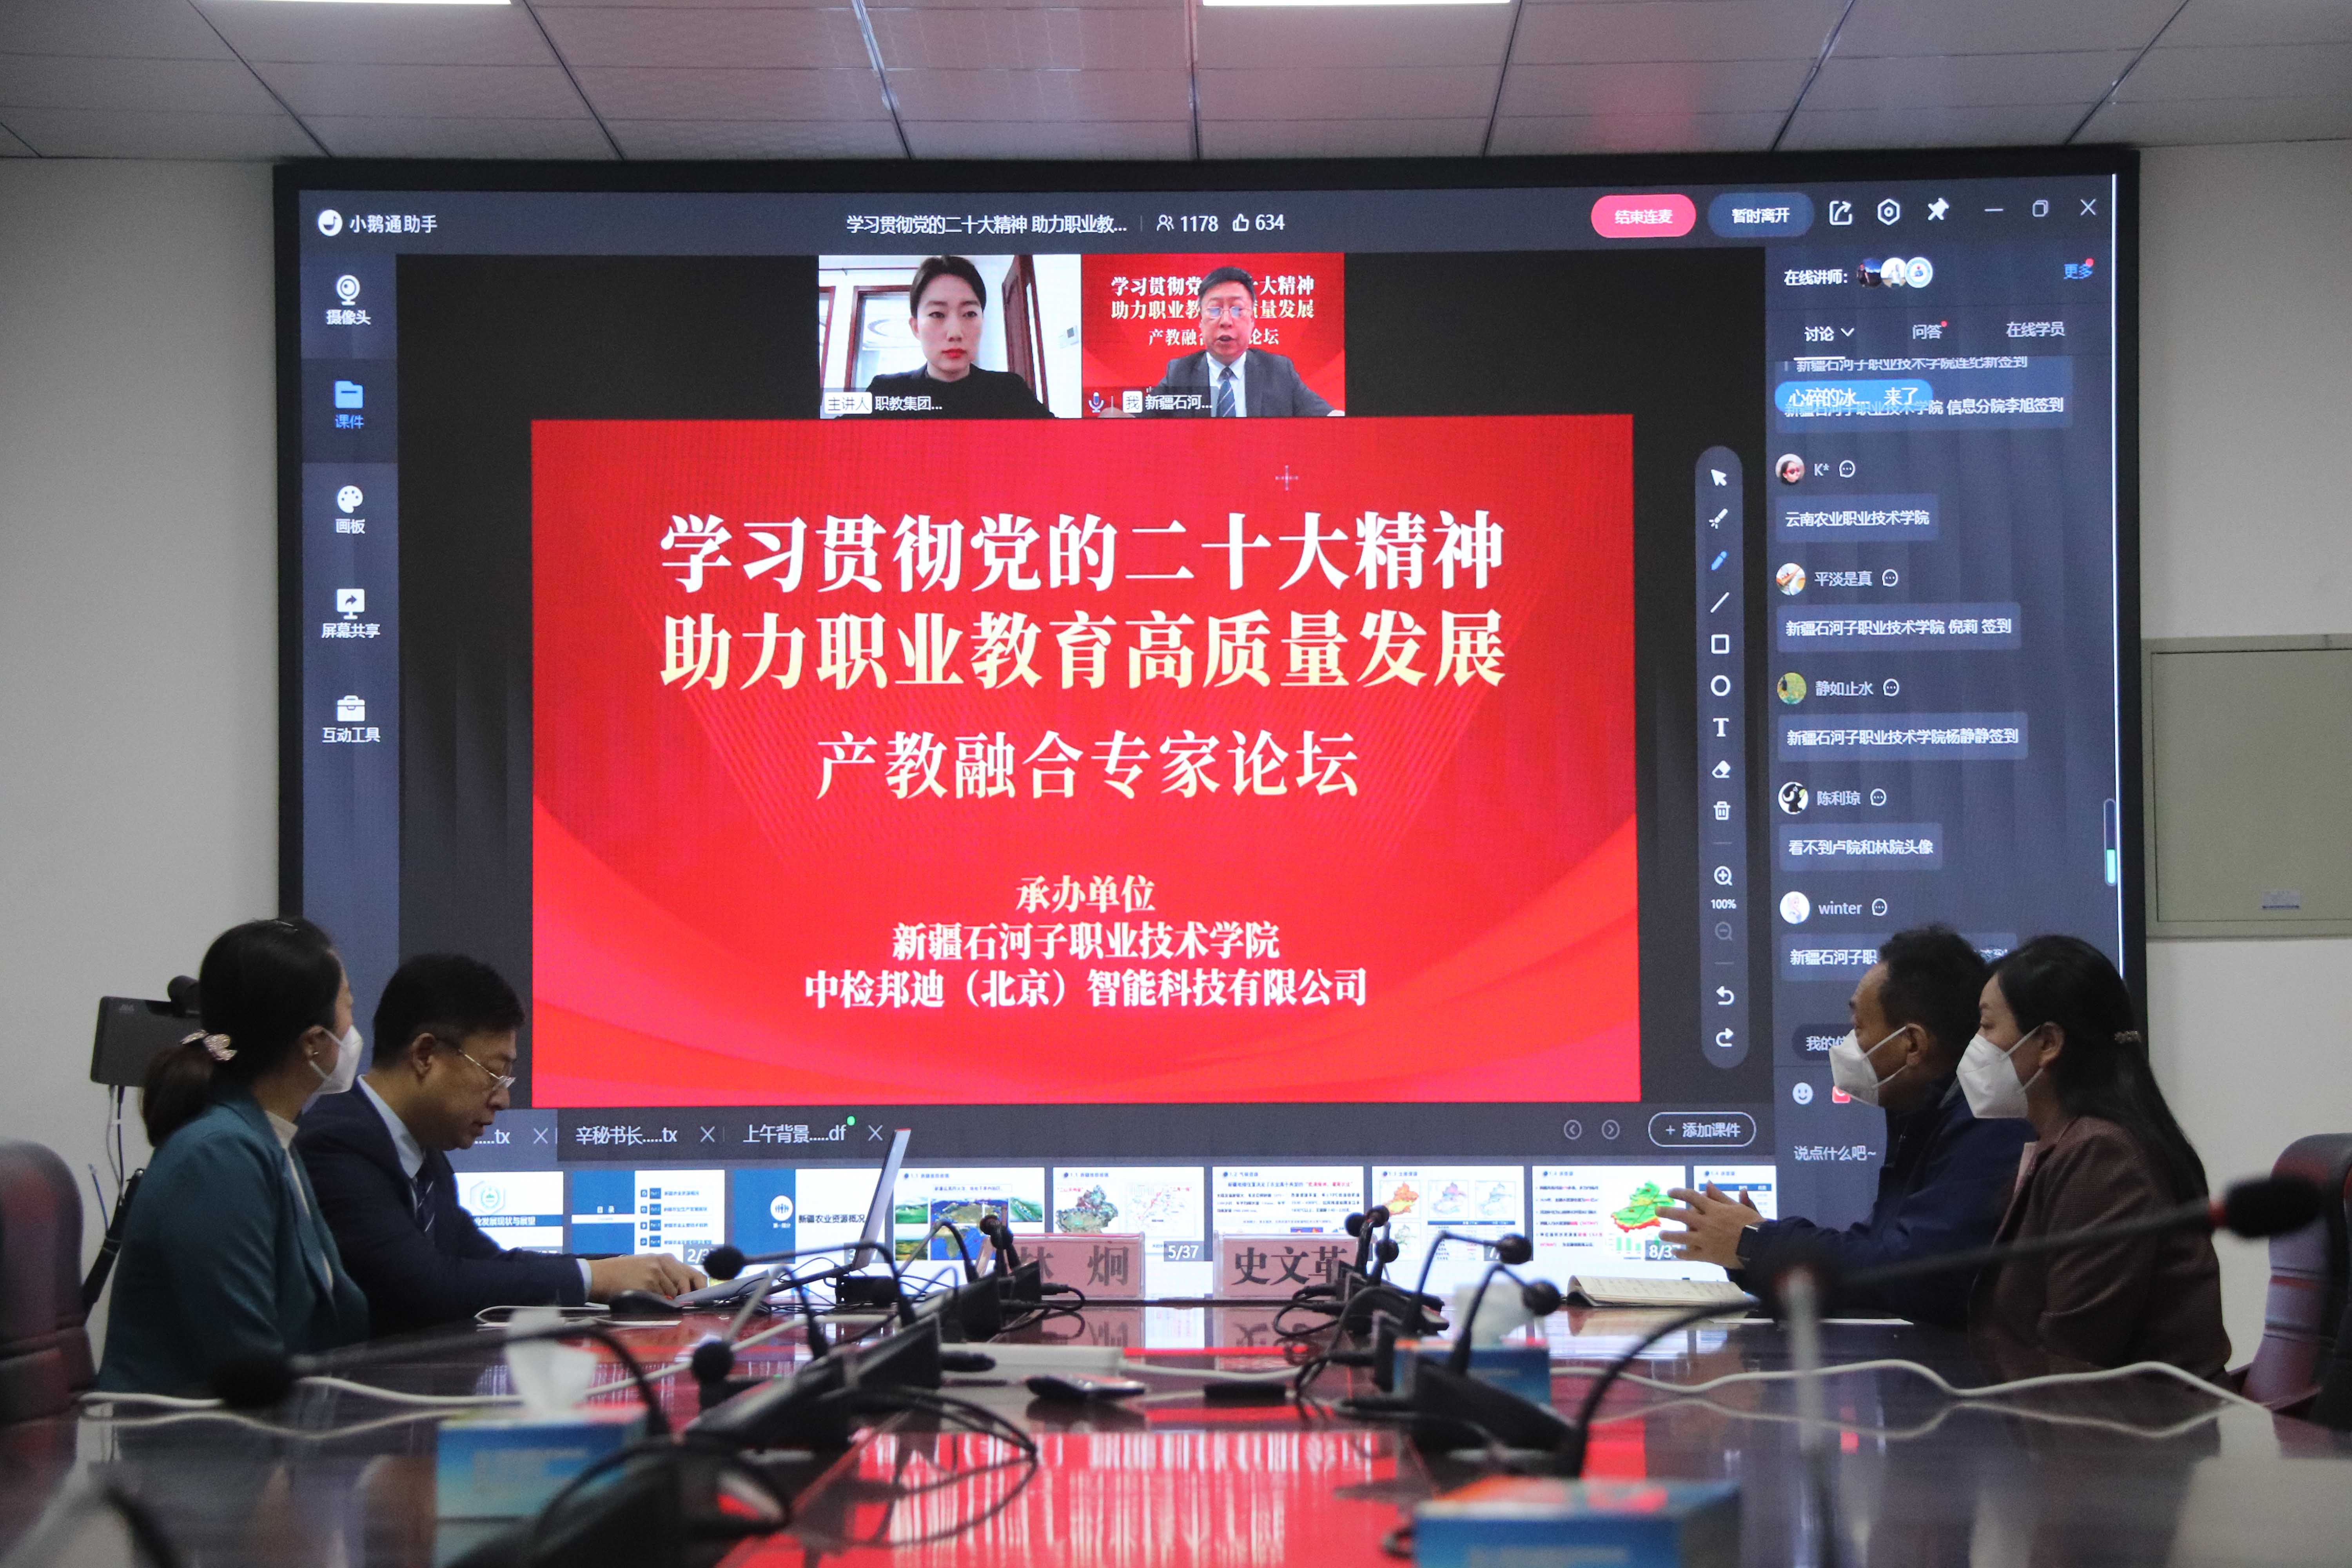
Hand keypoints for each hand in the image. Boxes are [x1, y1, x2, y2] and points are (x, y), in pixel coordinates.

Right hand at [588, 1253, 706, 1299]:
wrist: (600, 1275)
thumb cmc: (623, 1274)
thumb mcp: (648, 1267)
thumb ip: (667, 1276)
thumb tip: (686, 1295)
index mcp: (666, 1259)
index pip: (695, 1274)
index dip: (701, 1289)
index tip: (702, 1300)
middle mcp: (663, 1263)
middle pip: (687, 1284)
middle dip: (687, 1299)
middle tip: (684, 1309)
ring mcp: (655, 1273)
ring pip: (674, 1294)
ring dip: (670, 1304)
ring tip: (659, 1305)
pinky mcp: (647, 1283)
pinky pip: (660, 1300)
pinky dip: (658, 1306)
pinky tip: (648, 1304)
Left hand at [1656, 1184, 1759, 1270]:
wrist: (1760, 1246)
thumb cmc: (1752, 1225)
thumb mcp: (1738, 1206)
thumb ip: (1720, 1196)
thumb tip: (1707, 1183)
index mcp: (1714, 1209)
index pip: (1691, 1196)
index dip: (1678, 1193)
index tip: (1669, 1192)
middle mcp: (1706, 1223)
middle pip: (1681, 1215)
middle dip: (1667, 1212)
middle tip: (1657, 1211)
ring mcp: (1705, 1240)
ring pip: (1681, 1236)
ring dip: (1669, 1235)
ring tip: (1661, 1234)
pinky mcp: (1708, 1255)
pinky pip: (1690, 1255)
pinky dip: (1681, 1254)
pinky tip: (1674, 1253)